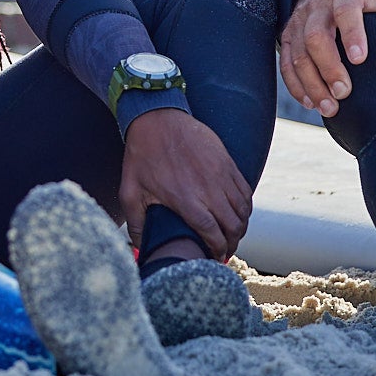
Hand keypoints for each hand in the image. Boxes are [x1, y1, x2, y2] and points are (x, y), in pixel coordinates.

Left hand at [119, 109, 251, 258]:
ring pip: (243, 210)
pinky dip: (245, 207)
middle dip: (232, 243)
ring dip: (241, 227)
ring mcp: (221, 175)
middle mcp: (209, 190)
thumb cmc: (142, 155)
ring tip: (232, 235)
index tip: (214, 257)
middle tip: (224, 250)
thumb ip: (136, 224)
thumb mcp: (130, 191)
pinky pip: (245, 191)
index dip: (218, 250)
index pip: (213, 234)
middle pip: (233, 226)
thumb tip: (139, 248)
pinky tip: (237, 214)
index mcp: (186, 200)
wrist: (157, 118)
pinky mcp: (228, 163)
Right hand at [281, 0, 375, 117]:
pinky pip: (285, 62)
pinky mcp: (288, 37)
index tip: (361, 60)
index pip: (345, 11)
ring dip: (311, 83)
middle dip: (328, 67)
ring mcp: (299, 22)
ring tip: (330, 107)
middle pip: (315, 36)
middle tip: (344, 92)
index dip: (352, 34)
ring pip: (298, 54)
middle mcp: (317, 7)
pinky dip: (295, 85)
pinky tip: (311, 103)